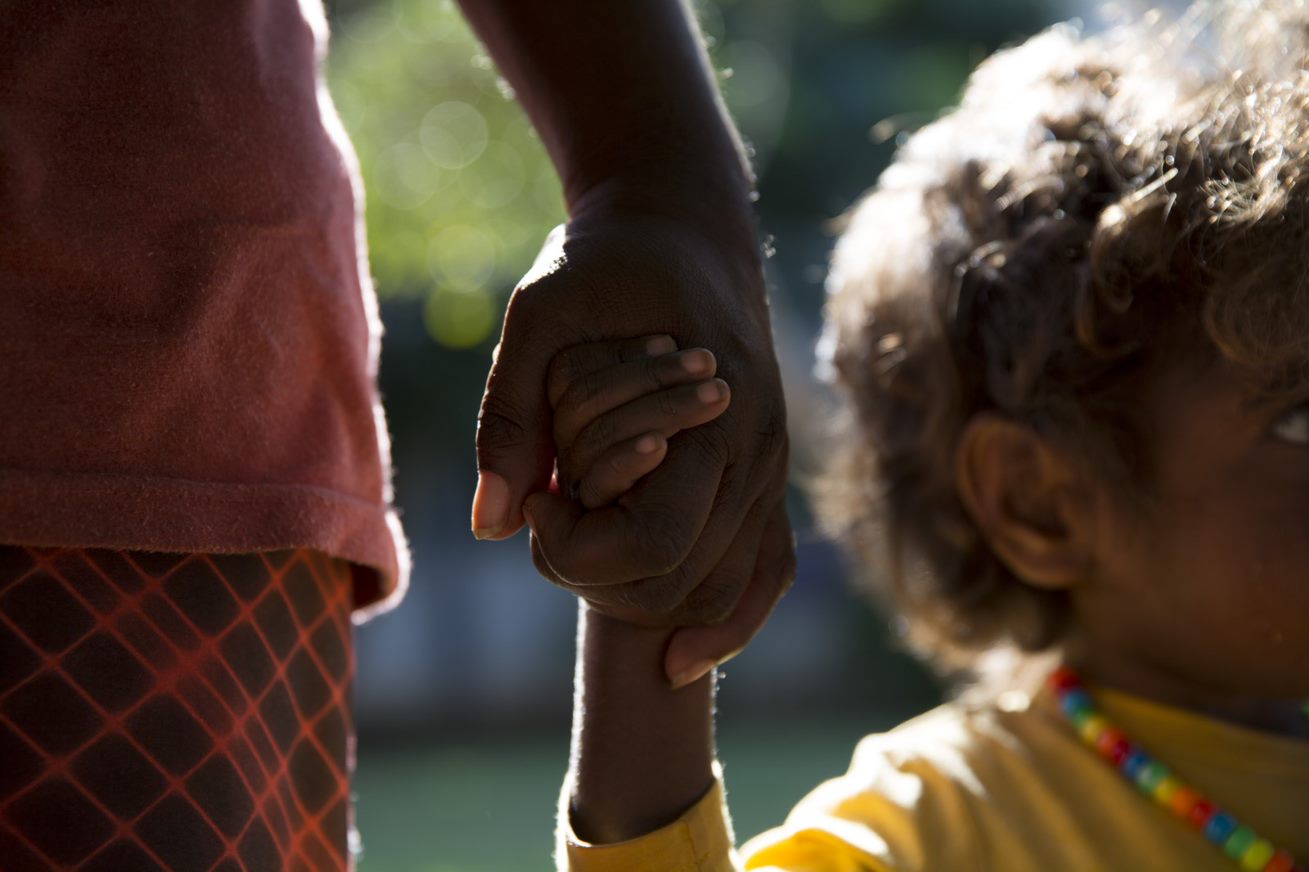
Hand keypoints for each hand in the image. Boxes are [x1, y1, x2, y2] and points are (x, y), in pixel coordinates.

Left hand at [472, 198, 793, 684]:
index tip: (538, 496)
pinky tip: (681, 656)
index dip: (575, 547)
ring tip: (593, 564)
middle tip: (555, 520)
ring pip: (730, 591)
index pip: (649, 547)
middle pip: (683, 585)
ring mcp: (771, 469)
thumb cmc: (606, 262)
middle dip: (602, 578)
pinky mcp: (765, 475)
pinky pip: (769, 569)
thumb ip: (511, 417)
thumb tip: (489, 527)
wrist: (683, 225)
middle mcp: (757, 456)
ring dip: (654, 606)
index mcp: (713, 417)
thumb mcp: (538, 316)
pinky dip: (730, 620)